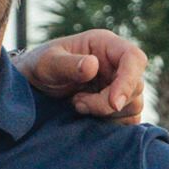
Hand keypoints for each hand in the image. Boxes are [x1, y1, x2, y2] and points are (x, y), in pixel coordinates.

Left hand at [24, 29, 149, 120]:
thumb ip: (68, 64)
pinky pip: (129, 119)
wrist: (33, 86)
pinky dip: (110, 123)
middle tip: (78, 103)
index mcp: (105, 45)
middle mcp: (117, 64)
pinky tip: (88, 116)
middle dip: (107, 103)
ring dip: (106, 113)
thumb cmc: (40, 67)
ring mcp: (120, 85)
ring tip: (78, 105)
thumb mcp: (47, 63)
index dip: (128, 81)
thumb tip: (92, 66)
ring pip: (134, 105)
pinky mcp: (118, 105)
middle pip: (135, 87)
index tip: (113, 103)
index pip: (134, 58)